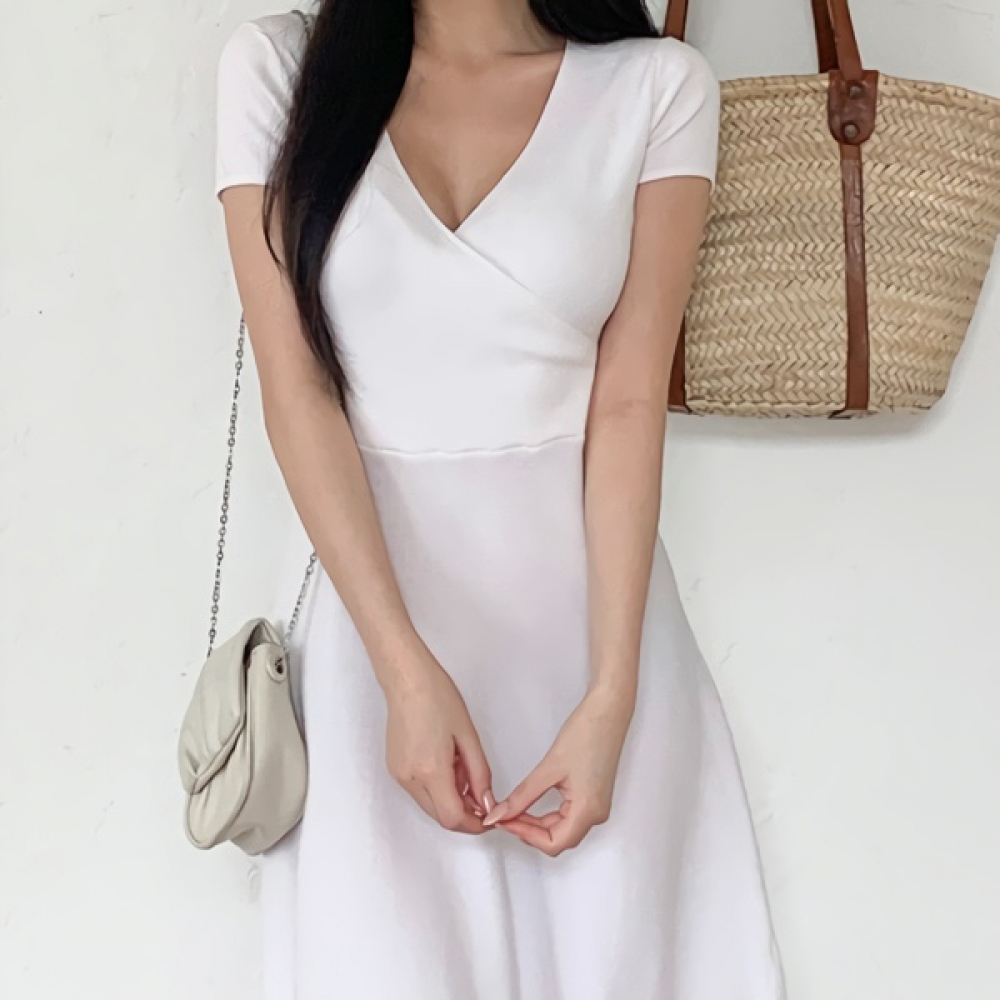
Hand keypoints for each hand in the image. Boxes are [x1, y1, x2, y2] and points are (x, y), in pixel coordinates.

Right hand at [382, 640, 493, 834]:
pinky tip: (447, 762)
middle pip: (439, 816)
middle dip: (464, 811)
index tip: (488, 818)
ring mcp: (398, 773)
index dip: (473, 824)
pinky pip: (419, 790)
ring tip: (462, 766)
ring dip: (450, 797)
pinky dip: (437, 787)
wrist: (408, 679)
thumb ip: (480, 773)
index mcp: (430, 769)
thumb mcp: (468, 736)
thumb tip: (486, 801)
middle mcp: (409, 777)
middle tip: (481, 792)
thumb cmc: (437, 697)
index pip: (452, 818)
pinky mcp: (394, 767)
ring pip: (429, 804)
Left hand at [487, 685, 635, 855]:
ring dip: (536, 824)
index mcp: (588, 810)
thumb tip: (500, 814)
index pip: (553, 843)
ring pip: (562, 829)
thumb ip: (522, 796)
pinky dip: (547, 815)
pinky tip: (530, 806)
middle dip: (528, 831)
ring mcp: (596, 806)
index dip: (524, 835)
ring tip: (513, 810)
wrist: (608, 711)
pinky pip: (568, 816)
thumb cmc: (586, 733)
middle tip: (504, 816)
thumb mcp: (549, 767)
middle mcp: (596, 814)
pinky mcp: (593, 796)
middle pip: (558, 839)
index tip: (504, 821)